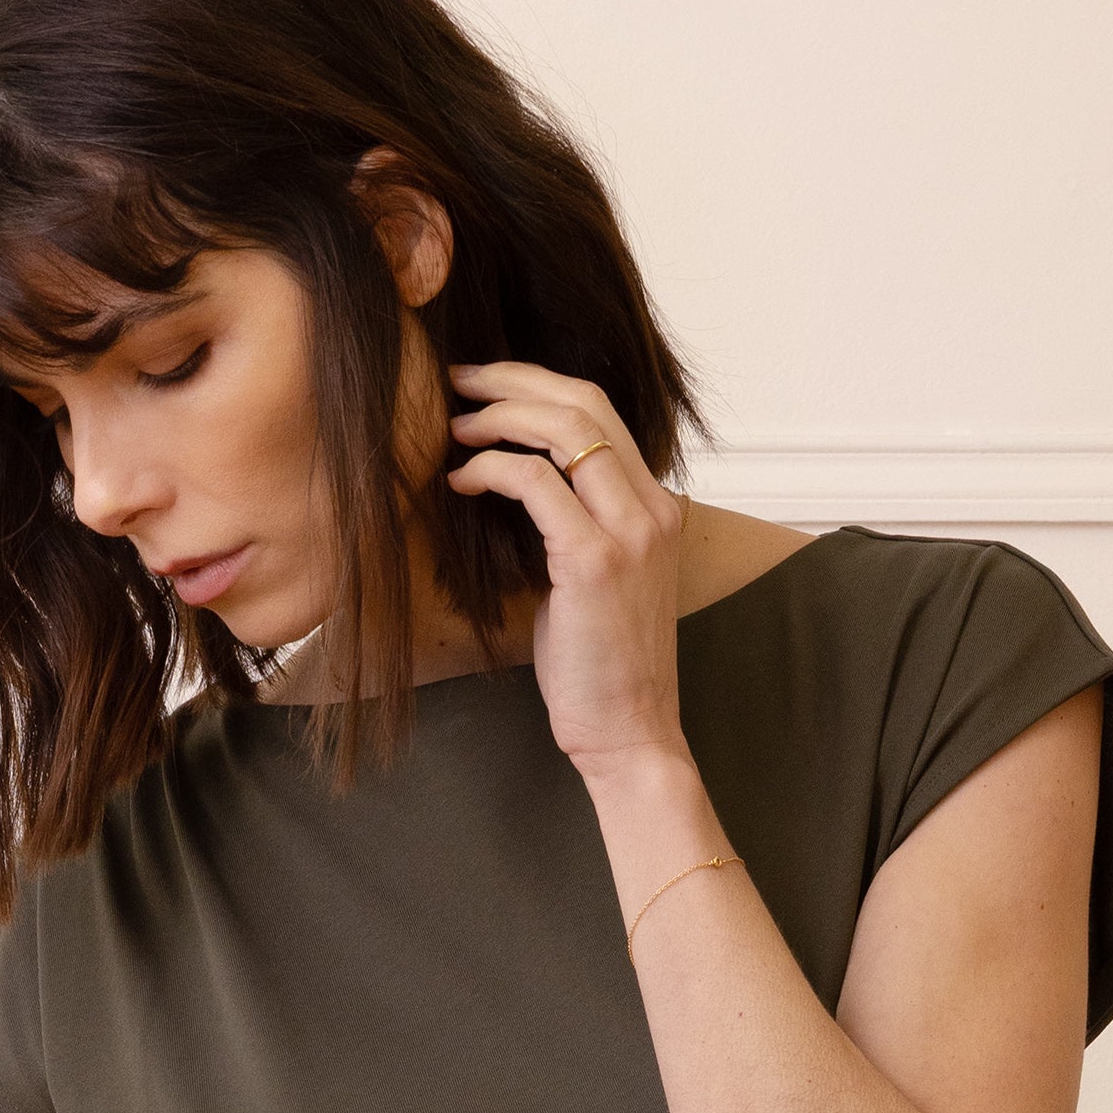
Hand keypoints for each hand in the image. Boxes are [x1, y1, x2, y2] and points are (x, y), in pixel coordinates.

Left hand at [438, 359, 692, 774]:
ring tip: (456, 428)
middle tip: (459, 383)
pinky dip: (490, 469)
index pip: (600, 412)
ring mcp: (629, 532)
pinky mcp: (594, 560)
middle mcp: (652, 509)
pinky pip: (534, 482)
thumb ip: (577, 523)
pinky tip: (461, 482)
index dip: (537, 384)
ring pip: (562, 429)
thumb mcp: (597, 578)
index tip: (487, 387)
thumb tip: (520, 481)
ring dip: (499, 417)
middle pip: (583, 402)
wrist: (629, 732)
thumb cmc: (602, 667)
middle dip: (513, 380)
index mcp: (657, 508)